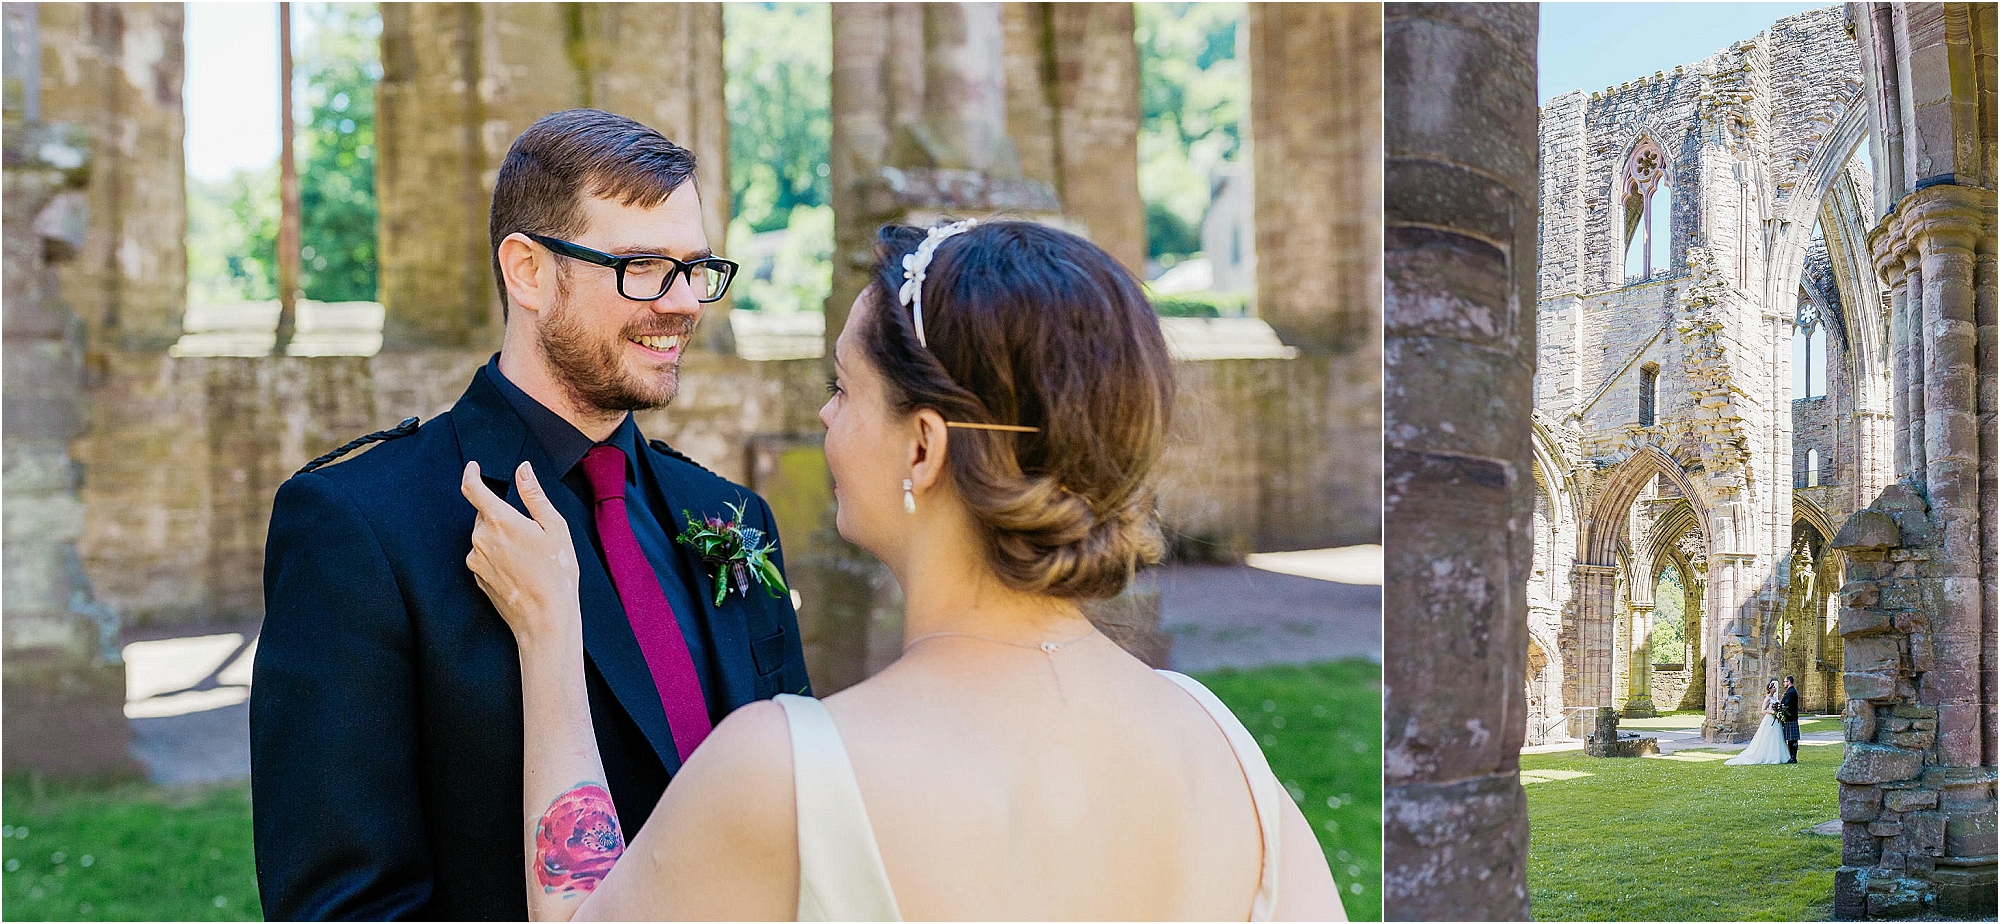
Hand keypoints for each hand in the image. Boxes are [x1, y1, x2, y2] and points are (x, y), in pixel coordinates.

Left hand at [461, 460, 581, 645]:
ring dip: (500, 537)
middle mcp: (480, 538)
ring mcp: (476, 560)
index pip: (473, 489)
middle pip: (484, 515)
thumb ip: (534, 495)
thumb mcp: (554, 527)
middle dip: (501, 516)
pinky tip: (520, 569)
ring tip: (529, 556)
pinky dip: (498, 556)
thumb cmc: (556, 573)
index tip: (473, 467)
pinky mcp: (477, 577)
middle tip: (530, 532)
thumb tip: (523, 469)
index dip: (471, 474)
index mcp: (500, 521)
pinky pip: (483, 556)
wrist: (545, 618)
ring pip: (484, 536)